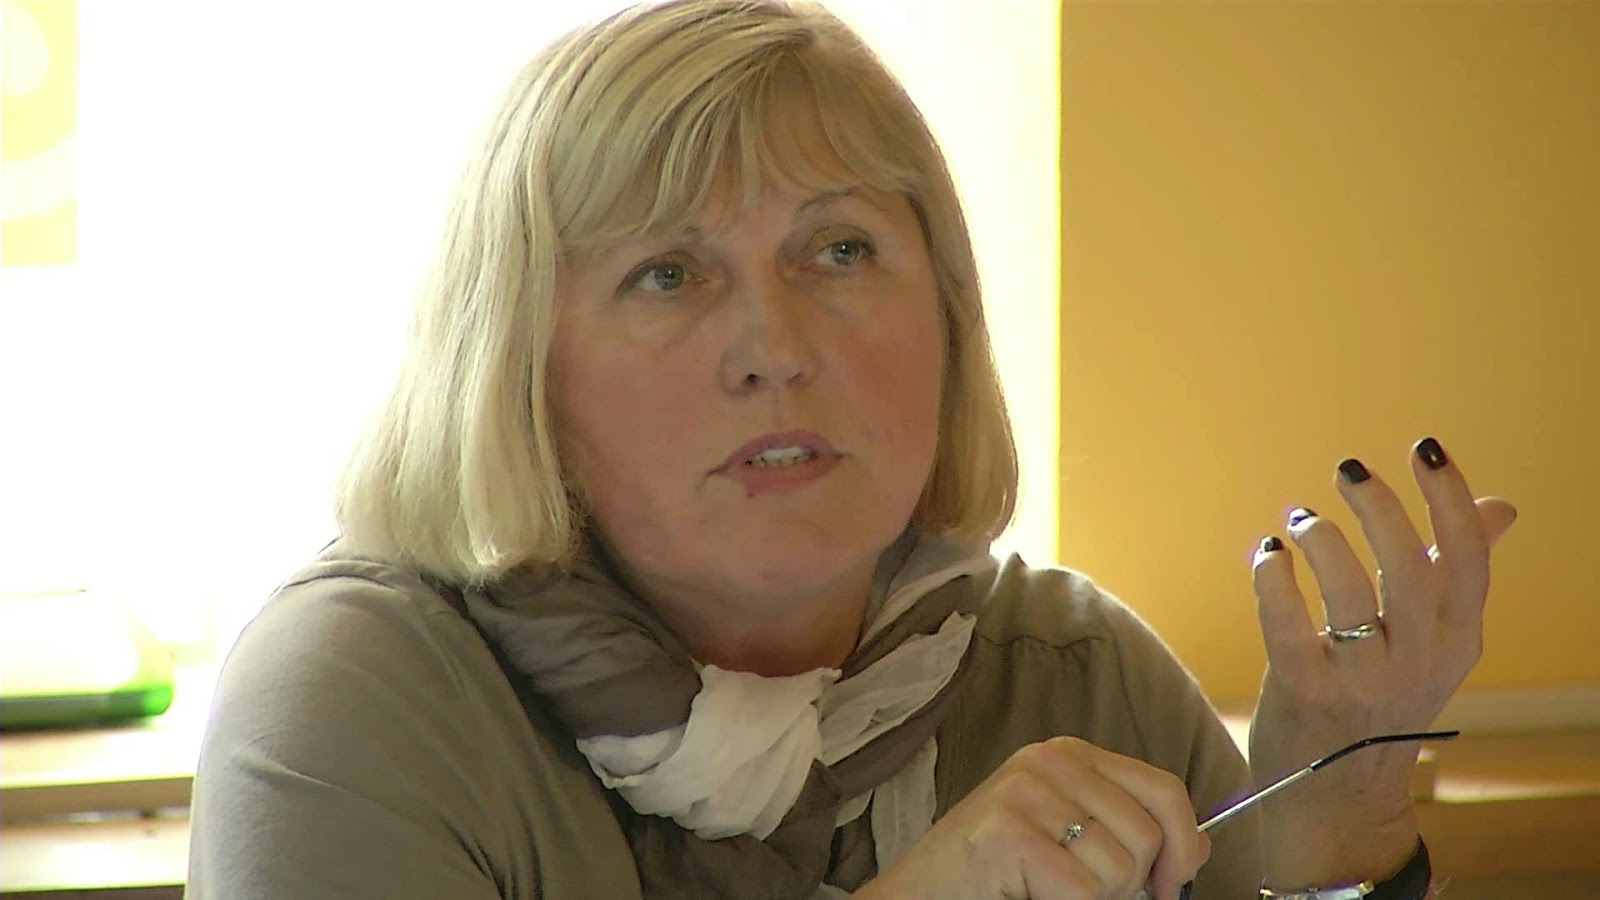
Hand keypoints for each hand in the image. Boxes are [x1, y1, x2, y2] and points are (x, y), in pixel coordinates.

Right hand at [858, 737, 1208, 899]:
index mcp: (1069, 755)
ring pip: (1119, 869)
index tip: (1173, 884)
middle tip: (1076, 890)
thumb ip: (1130, 835)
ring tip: (1040, 888)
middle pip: (1148, 835)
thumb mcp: (1070, 841)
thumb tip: (1202, 846)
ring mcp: (1024, 790)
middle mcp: (1049, 760)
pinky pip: (1080, 891)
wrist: (920, 894)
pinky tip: (1023, 893)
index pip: (1164, 789)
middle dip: (1130, 883)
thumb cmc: (995, 874)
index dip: (1184, 844)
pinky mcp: (1005, 831)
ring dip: (1090, 899)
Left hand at [1247, 437, 1516, 886]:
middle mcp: (1417, 660)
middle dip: (1379, 508)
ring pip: (1349, 593)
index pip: (1466, 559)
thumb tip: (1500, 506)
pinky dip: (1274, 581)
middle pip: (1409, 567)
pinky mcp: (1305, 692)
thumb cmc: (1380, 698)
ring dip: (1322, 540)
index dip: (1448, 497)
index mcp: (1456, 639)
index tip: (1423, 447)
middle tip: (1350, 470)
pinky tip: (1268, 554)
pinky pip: (1289, 624)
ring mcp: (1362, 680)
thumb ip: (1456, 571)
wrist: (1338, 793)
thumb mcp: (1434, 642)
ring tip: (1299, 519)